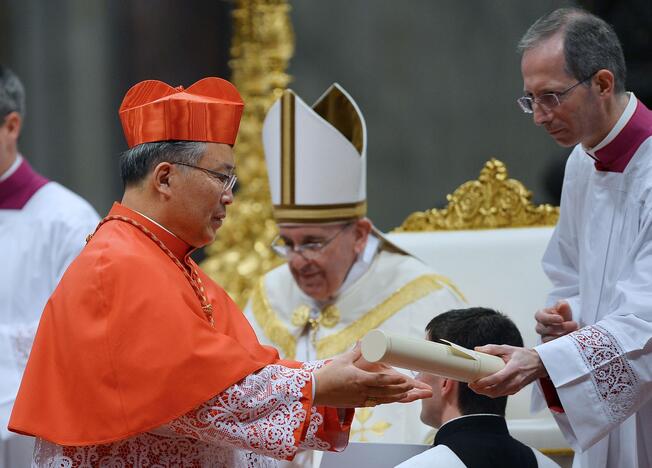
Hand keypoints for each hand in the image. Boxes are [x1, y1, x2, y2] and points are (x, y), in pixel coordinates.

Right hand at [313, 344, 431, 407]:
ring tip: (406, 394)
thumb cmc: (328, 374)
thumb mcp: (343, 359)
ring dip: (395, 397)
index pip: (381, 380)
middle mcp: (361, 391)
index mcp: (359, 379)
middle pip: (385, 392)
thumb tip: (365, 340)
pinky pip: (374, 403)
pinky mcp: (356, 404)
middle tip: (412, 388)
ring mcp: (359, 399)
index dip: (394, 380)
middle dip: (400, 390)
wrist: (315, 391)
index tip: (405, 379)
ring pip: (382, 399)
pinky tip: (390, 399)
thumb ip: (356, 351)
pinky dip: (384, 401)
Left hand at [467, 345, 546, 397]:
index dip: (484, 382)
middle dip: (481, 390)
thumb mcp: (509, 349)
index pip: (497, 379)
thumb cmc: (524, 356)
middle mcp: (515, 381)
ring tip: (475, 387)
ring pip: (497, 394)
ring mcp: (515, 387)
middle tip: (471, 385)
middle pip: (495, 390)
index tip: (474, 381)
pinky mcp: (515, 390)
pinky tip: (485, 388)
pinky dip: (492, 393)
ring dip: (485, 393)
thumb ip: (493, 349)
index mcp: (513, 369)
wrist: (539, 364)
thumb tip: (478, 349)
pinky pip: (501, 394)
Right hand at [534, 301, 577, 342]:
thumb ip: (562, 305)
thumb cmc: (563, 315)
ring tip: (573, 333)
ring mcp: (544, 337)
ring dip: (560, 336)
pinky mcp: (550, 345)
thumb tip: (562, 305)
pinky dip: (561, 344)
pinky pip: (552, 347)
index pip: (540, 317)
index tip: (561, 319)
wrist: (569, 324)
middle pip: (542, 329)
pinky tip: (571, 340)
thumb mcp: (563, 307)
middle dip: (558, 328)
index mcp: (541, 316)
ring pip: (546, 339)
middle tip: (572, 325)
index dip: (550, 318)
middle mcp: (540, 327)